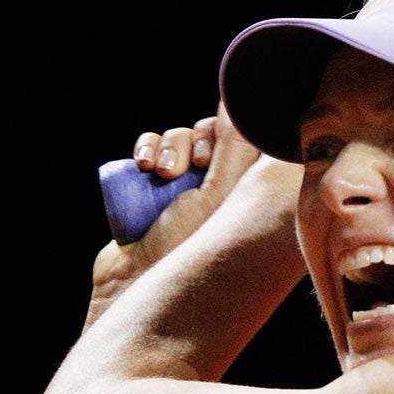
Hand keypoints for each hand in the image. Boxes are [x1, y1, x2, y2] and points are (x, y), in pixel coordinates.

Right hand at [90, 109, 300, 299]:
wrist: (135, 289)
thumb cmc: (190, 248)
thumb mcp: (221, 194)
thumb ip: (236, 146)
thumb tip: (247, 105)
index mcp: (256, 194)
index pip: (257, 141)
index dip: (240, 130)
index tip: (224, 146)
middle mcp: (225, 191)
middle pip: (217, 134)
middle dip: (200, 139)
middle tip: (193, 165)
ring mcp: (188, 191)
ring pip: (182, 138)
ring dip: (171, 143)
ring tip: (163, 172)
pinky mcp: (154, 192)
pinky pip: (153, 149)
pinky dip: (148, 148)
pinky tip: (144, 165)